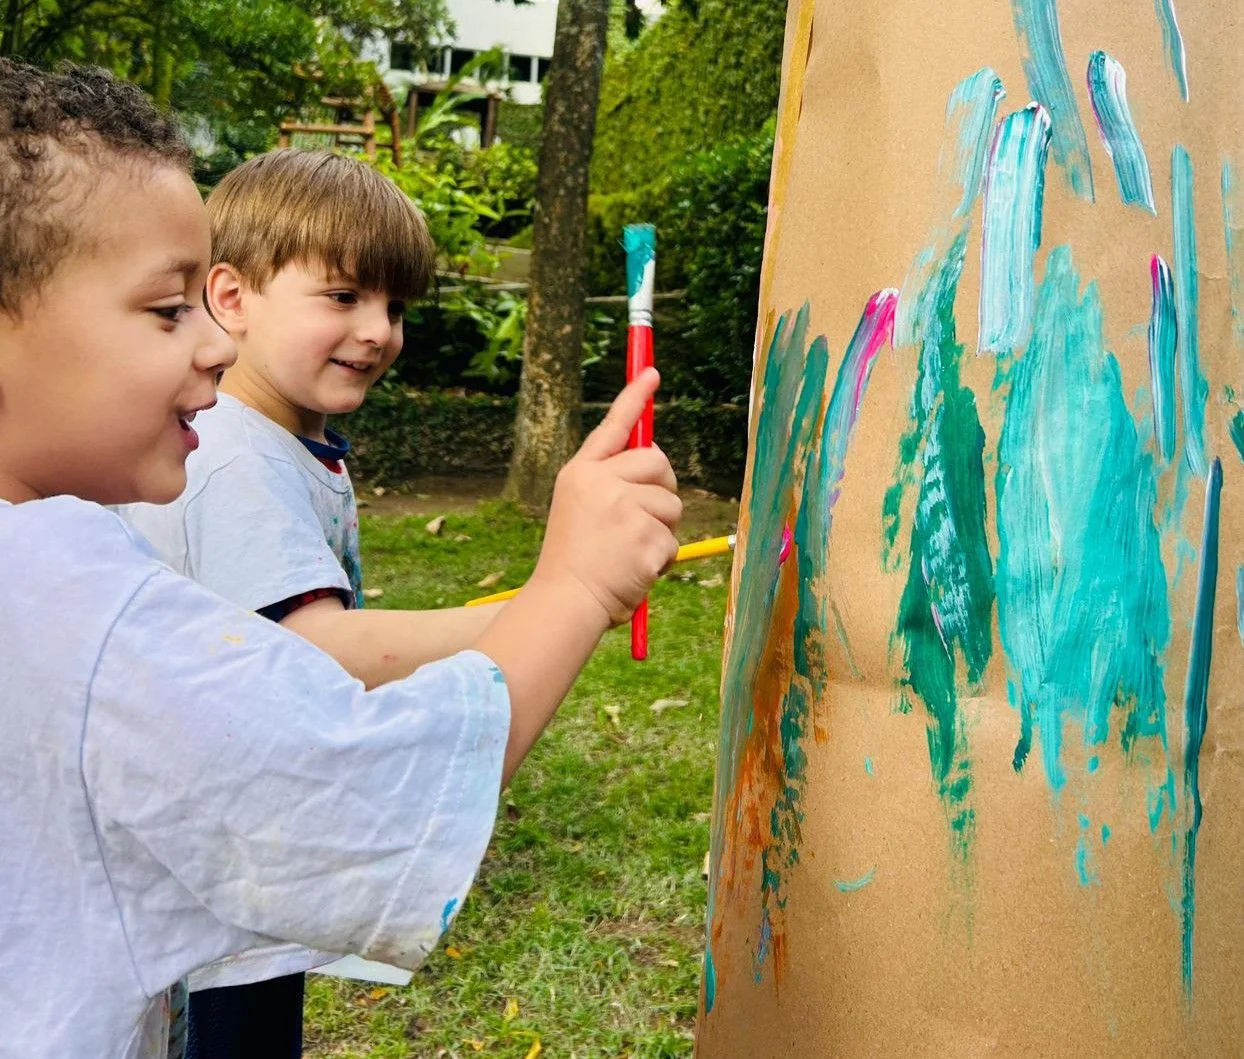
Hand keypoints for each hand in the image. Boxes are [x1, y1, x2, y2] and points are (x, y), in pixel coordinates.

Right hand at [530, 368, 681, 626]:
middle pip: (658, 462)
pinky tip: (636, 569)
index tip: (651, 372)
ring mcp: (625, 507)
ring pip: (672, 504)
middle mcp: (602, 483)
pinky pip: (672, 539)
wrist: (566, 601)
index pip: (613, 427)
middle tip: (649, 516)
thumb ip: (611, 486)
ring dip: (663, 529)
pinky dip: (662, 558)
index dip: (634, 398)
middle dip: (664, 486)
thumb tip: (656, 468)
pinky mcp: (646, 536)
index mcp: (581, 474)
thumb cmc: (574, 563)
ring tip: (631, 552)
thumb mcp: (581, 510)